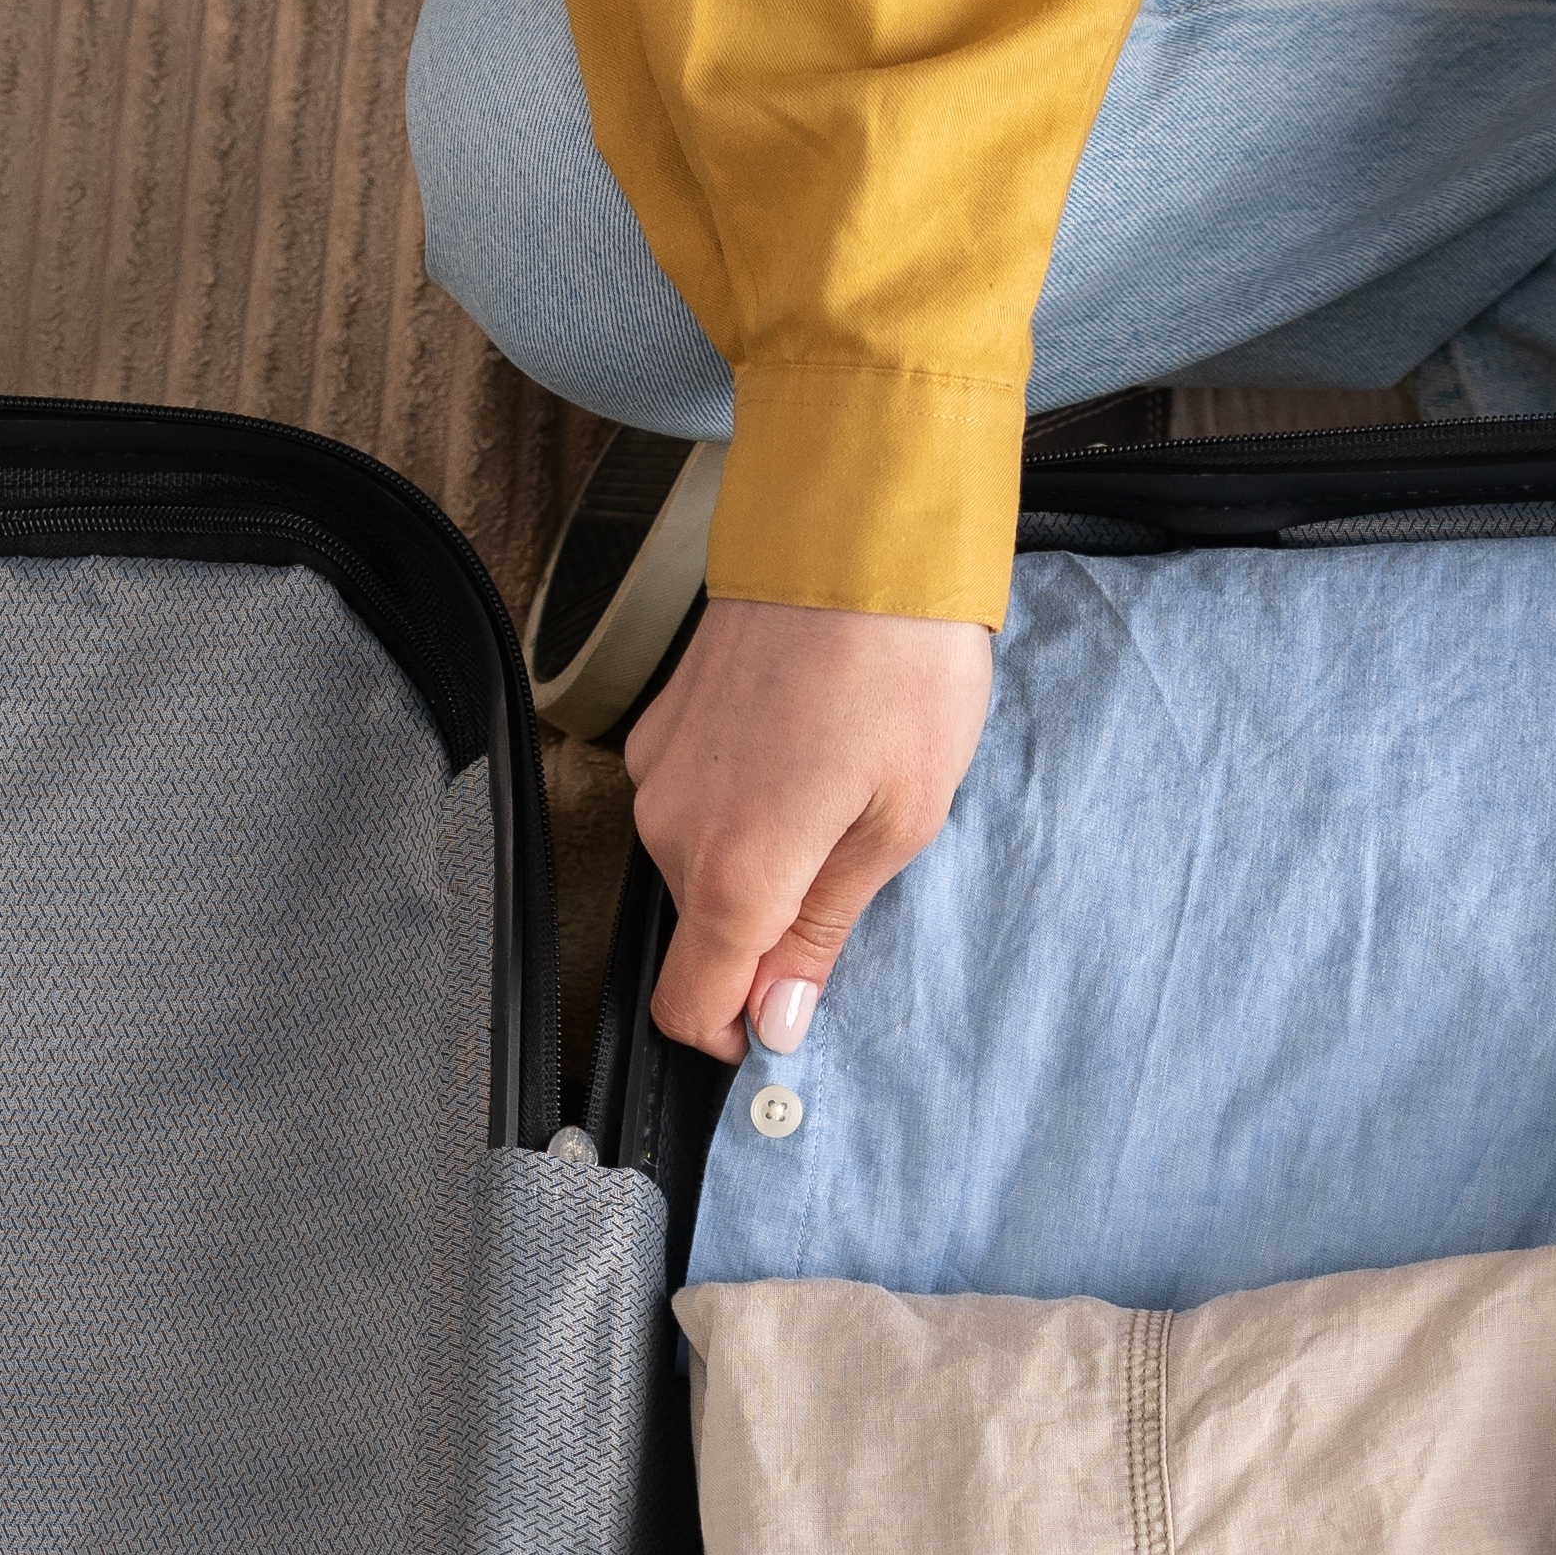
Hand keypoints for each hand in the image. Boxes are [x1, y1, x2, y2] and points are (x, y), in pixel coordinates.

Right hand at [625, 596, 996, 1058]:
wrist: (854, 523)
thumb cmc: (900, 665)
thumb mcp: (899, 821)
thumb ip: (823, 931)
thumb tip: (778, 1019)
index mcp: (734, 871)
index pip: (689, 1006)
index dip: (735, 1031)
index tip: (785, 1019)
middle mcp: (670, 828)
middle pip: (704, 932)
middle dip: (768, 928)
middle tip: (855, 864)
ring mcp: (654, 769)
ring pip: (697, 863)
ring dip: (759, 856)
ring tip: (839, 786)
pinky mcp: (657, 722)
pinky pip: (691, 799)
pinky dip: (741, 799)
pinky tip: (806, 745)